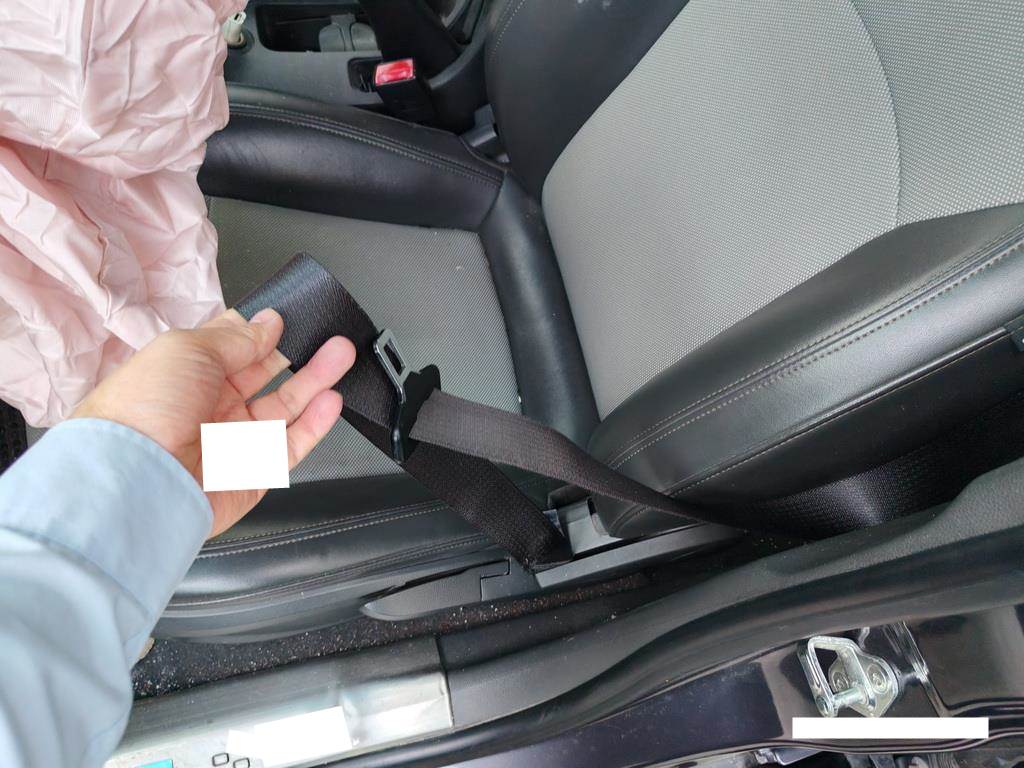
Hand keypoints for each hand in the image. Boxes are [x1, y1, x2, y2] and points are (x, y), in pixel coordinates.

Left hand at [72, 308, 354, 536]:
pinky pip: (291, 446)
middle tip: (328, 334)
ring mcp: (232, 441)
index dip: (259, 332)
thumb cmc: (145, 409)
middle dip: (297, 353)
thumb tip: (266, 324)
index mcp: (185, 375)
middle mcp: (208, 408)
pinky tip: (331, 400)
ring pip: (284, 408)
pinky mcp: (254, 474)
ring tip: (343, 355)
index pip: (231, 349)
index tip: (286, 318)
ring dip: (315, 381)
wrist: (137, 480)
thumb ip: (236, 337)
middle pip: (264, 376)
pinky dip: (315, 424)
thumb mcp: (188, 349)